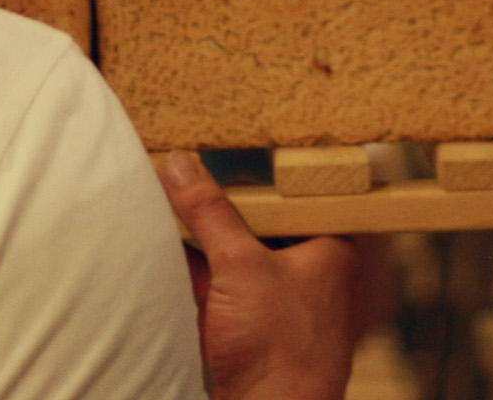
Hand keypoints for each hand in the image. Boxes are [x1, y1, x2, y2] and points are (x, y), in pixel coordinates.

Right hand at [156, 151, 357, 399]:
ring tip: (167, 195)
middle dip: (224, 202)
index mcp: (329, 249)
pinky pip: (218, 284)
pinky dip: (193, 267)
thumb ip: (209, 212)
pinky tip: (162, 244)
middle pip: (261, 222)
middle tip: (188, 165)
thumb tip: (180, 163)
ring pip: (236, 254)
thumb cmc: (280, 348)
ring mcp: (277, 301)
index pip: (298, 193)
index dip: (264, 170)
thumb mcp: (240, 265)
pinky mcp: (249, 328)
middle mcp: (309, 272)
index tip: (231, 143)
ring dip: (204, 235)